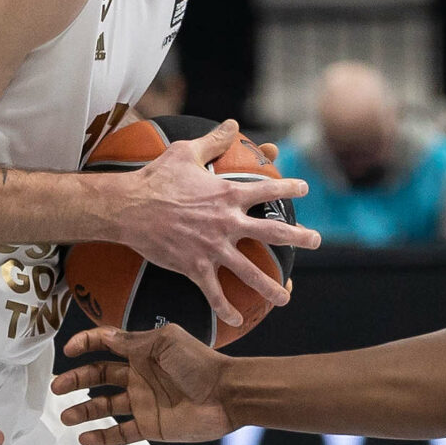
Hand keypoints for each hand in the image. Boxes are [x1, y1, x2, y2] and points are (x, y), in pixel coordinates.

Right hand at [54, 324, 232, 444]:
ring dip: (83, 410)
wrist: (226, 395)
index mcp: (142, 351)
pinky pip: (121, 433)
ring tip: (65, 415)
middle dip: (76, 380)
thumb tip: (106, 337)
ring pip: (105, 406)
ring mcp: (143, 402)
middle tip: (57, 387)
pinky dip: (102, 437)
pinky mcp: (151, 426)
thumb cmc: (200, 363)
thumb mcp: (165, 341)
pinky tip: (84, 437)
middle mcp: (139, 376)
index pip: (106, 344)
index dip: (86, 344)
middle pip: (98, 377)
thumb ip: (133, 341)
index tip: (69, 350)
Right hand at [105, 125, 317, 332]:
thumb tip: (232, 124)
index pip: (268, 190)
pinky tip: (235, 320)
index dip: (289, 188)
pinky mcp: (194, 267)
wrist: (128, 208)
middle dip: (299, 237)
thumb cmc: (155, 177)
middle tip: (317, 241)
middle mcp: (226, 222)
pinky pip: (214, 293)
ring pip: (250, 272)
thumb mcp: (185, 152)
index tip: (304, 189)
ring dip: (271, 287)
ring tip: (286, 296)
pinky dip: (225, 309)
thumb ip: (213, 140)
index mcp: (228, 194)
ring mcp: (212, 248)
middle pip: (273, 232)